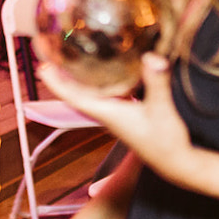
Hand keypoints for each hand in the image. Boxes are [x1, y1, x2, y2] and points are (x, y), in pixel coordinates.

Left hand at [38, 54, 194, 185]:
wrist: (177, 163)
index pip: (73, 97)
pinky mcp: (128, 113)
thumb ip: (157, 84)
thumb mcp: (162, 109)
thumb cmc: (166, 142)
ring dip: (80, 78)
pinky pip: (108, 94)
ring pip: (92, 93)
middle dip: (63, 76)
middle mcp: (107, 113)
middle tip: (50, 55)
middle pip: (77, 93)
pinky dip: (102, 81)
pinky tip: (108, 70)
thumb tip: (151, 58)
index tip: (41, 68)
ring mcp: (117, 114)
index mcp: (107, 113)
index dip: (56, 83)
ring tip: (71, 58)